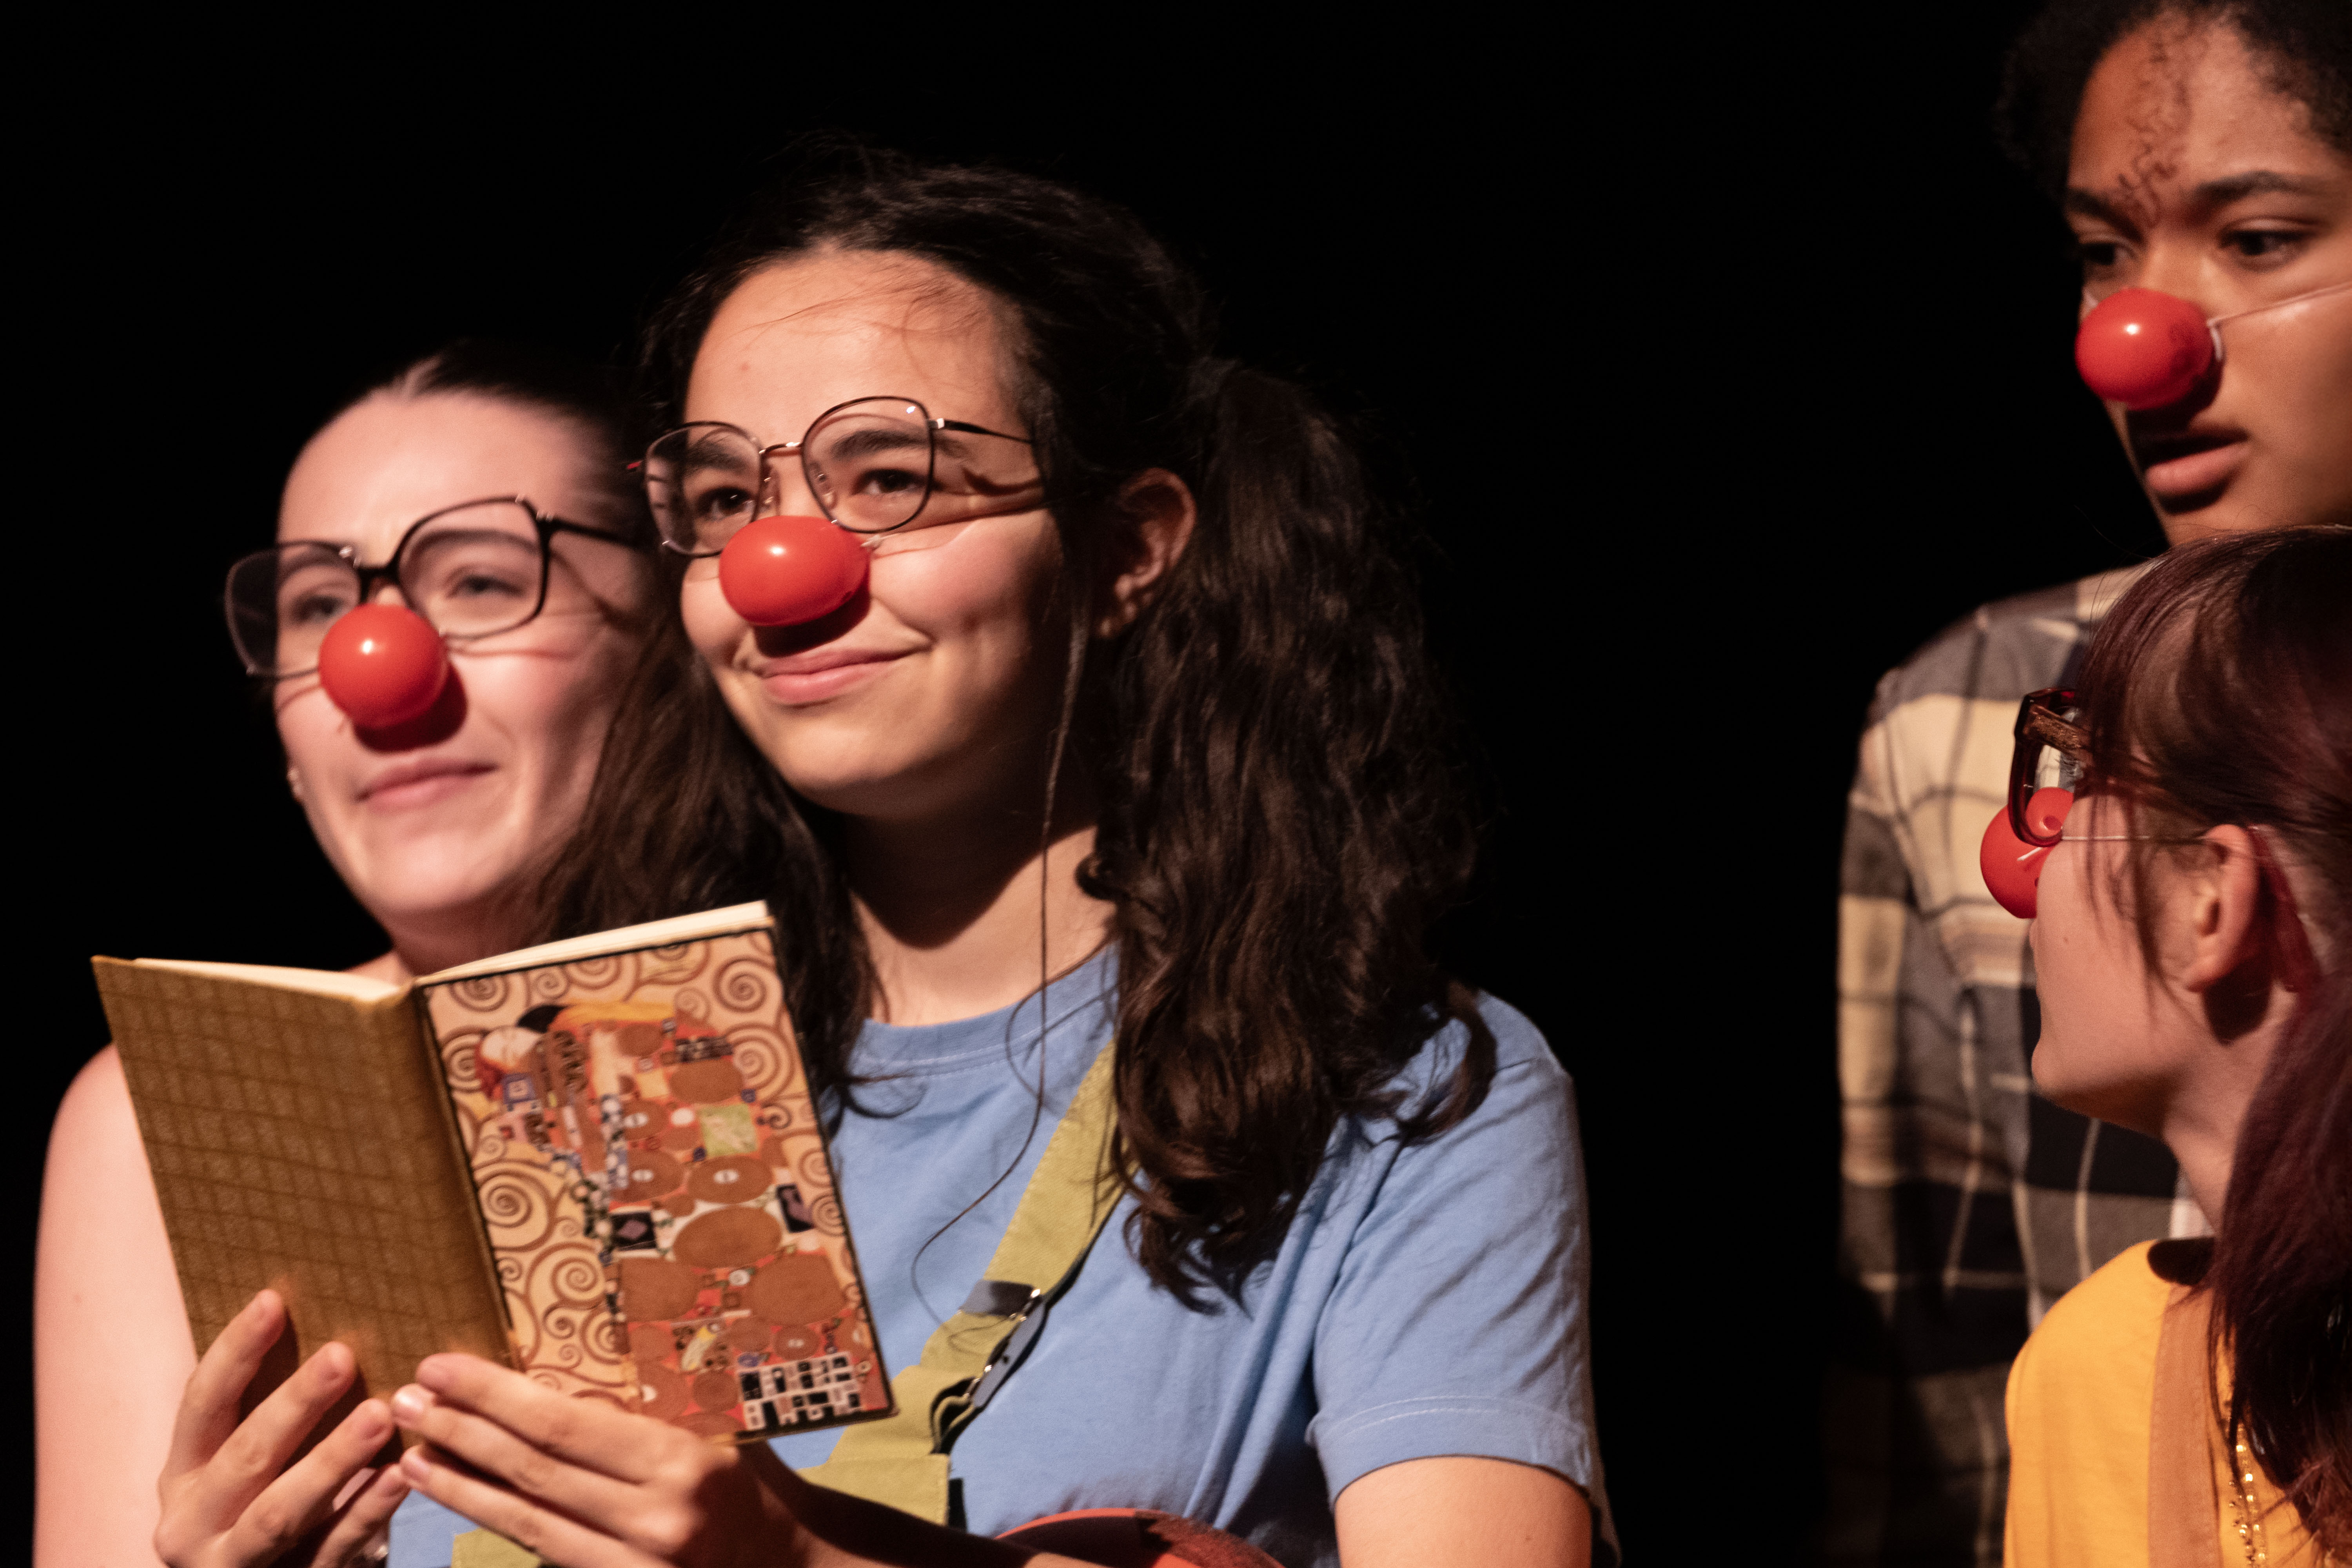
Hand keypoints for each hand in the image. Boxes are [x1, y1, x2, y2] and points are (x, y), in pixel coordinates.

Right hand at [155, 1290, 410, 1567]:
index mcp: (182, 1475)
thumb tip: (332, 1321)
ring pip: (280, 1512)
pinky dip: (366, 1512)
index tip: (273, 1300)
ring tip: (380, 1414)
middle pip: (244, 1458)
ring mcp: (233, 1564)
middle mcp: (193, 1523)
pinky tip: (399, 1474)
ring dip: (331, 1460)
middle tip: (343, 1355)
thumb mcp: (243, 1464)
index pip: (201, 1405)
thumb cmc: (258, 1503)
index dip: (234, 1353)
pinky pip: (332, 1549)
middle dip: (293, 1406)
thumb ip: (268, 1412)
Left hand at [389, 1354, 806, 1567]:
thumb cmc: (755, 1480)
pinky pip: (544, 1552)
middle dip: (462, 1432)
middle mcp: (658, 1520)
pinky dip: (496, 1519)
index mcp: (687, 1462)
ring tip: (410, 1448)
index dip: (495, 1397)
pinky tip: (457, 1493)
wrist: (790, 1564)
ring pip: (526, 1521)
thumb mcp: (723, 1425)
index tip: (442, 1365)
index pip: (567, 1425)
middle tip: (406, 1397)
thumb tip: (568, 1359)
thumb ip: (656, 1402)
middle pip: (535, 1471)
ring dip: (461, 1483)